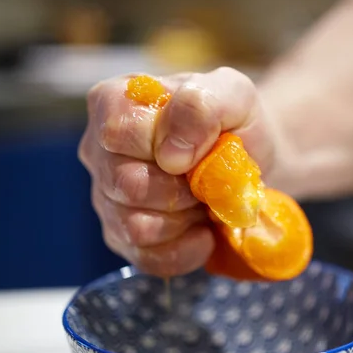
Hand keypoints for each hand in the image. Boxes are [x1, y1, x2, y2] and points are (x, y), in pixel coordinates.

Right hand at [78, 67, 276, 276]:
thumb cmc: (236, 125)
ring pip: (136, 227)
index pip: (119, 132)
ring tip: (203, 202)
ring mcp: (107, 199)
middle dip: (182, 188)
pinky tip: (204, 232)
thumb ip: (200, 105)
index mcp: (114, 104)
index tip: (200, 148)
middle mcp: (100, 152)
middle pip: (127, 185)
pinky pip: (149, 258)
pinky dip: (187, 250)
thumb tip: (170, 155)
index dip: (165, 146)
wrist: (253, 165)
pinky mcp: (125, 239)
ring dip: (185, 219)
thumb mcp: (233, 94)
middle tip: (206, 179)